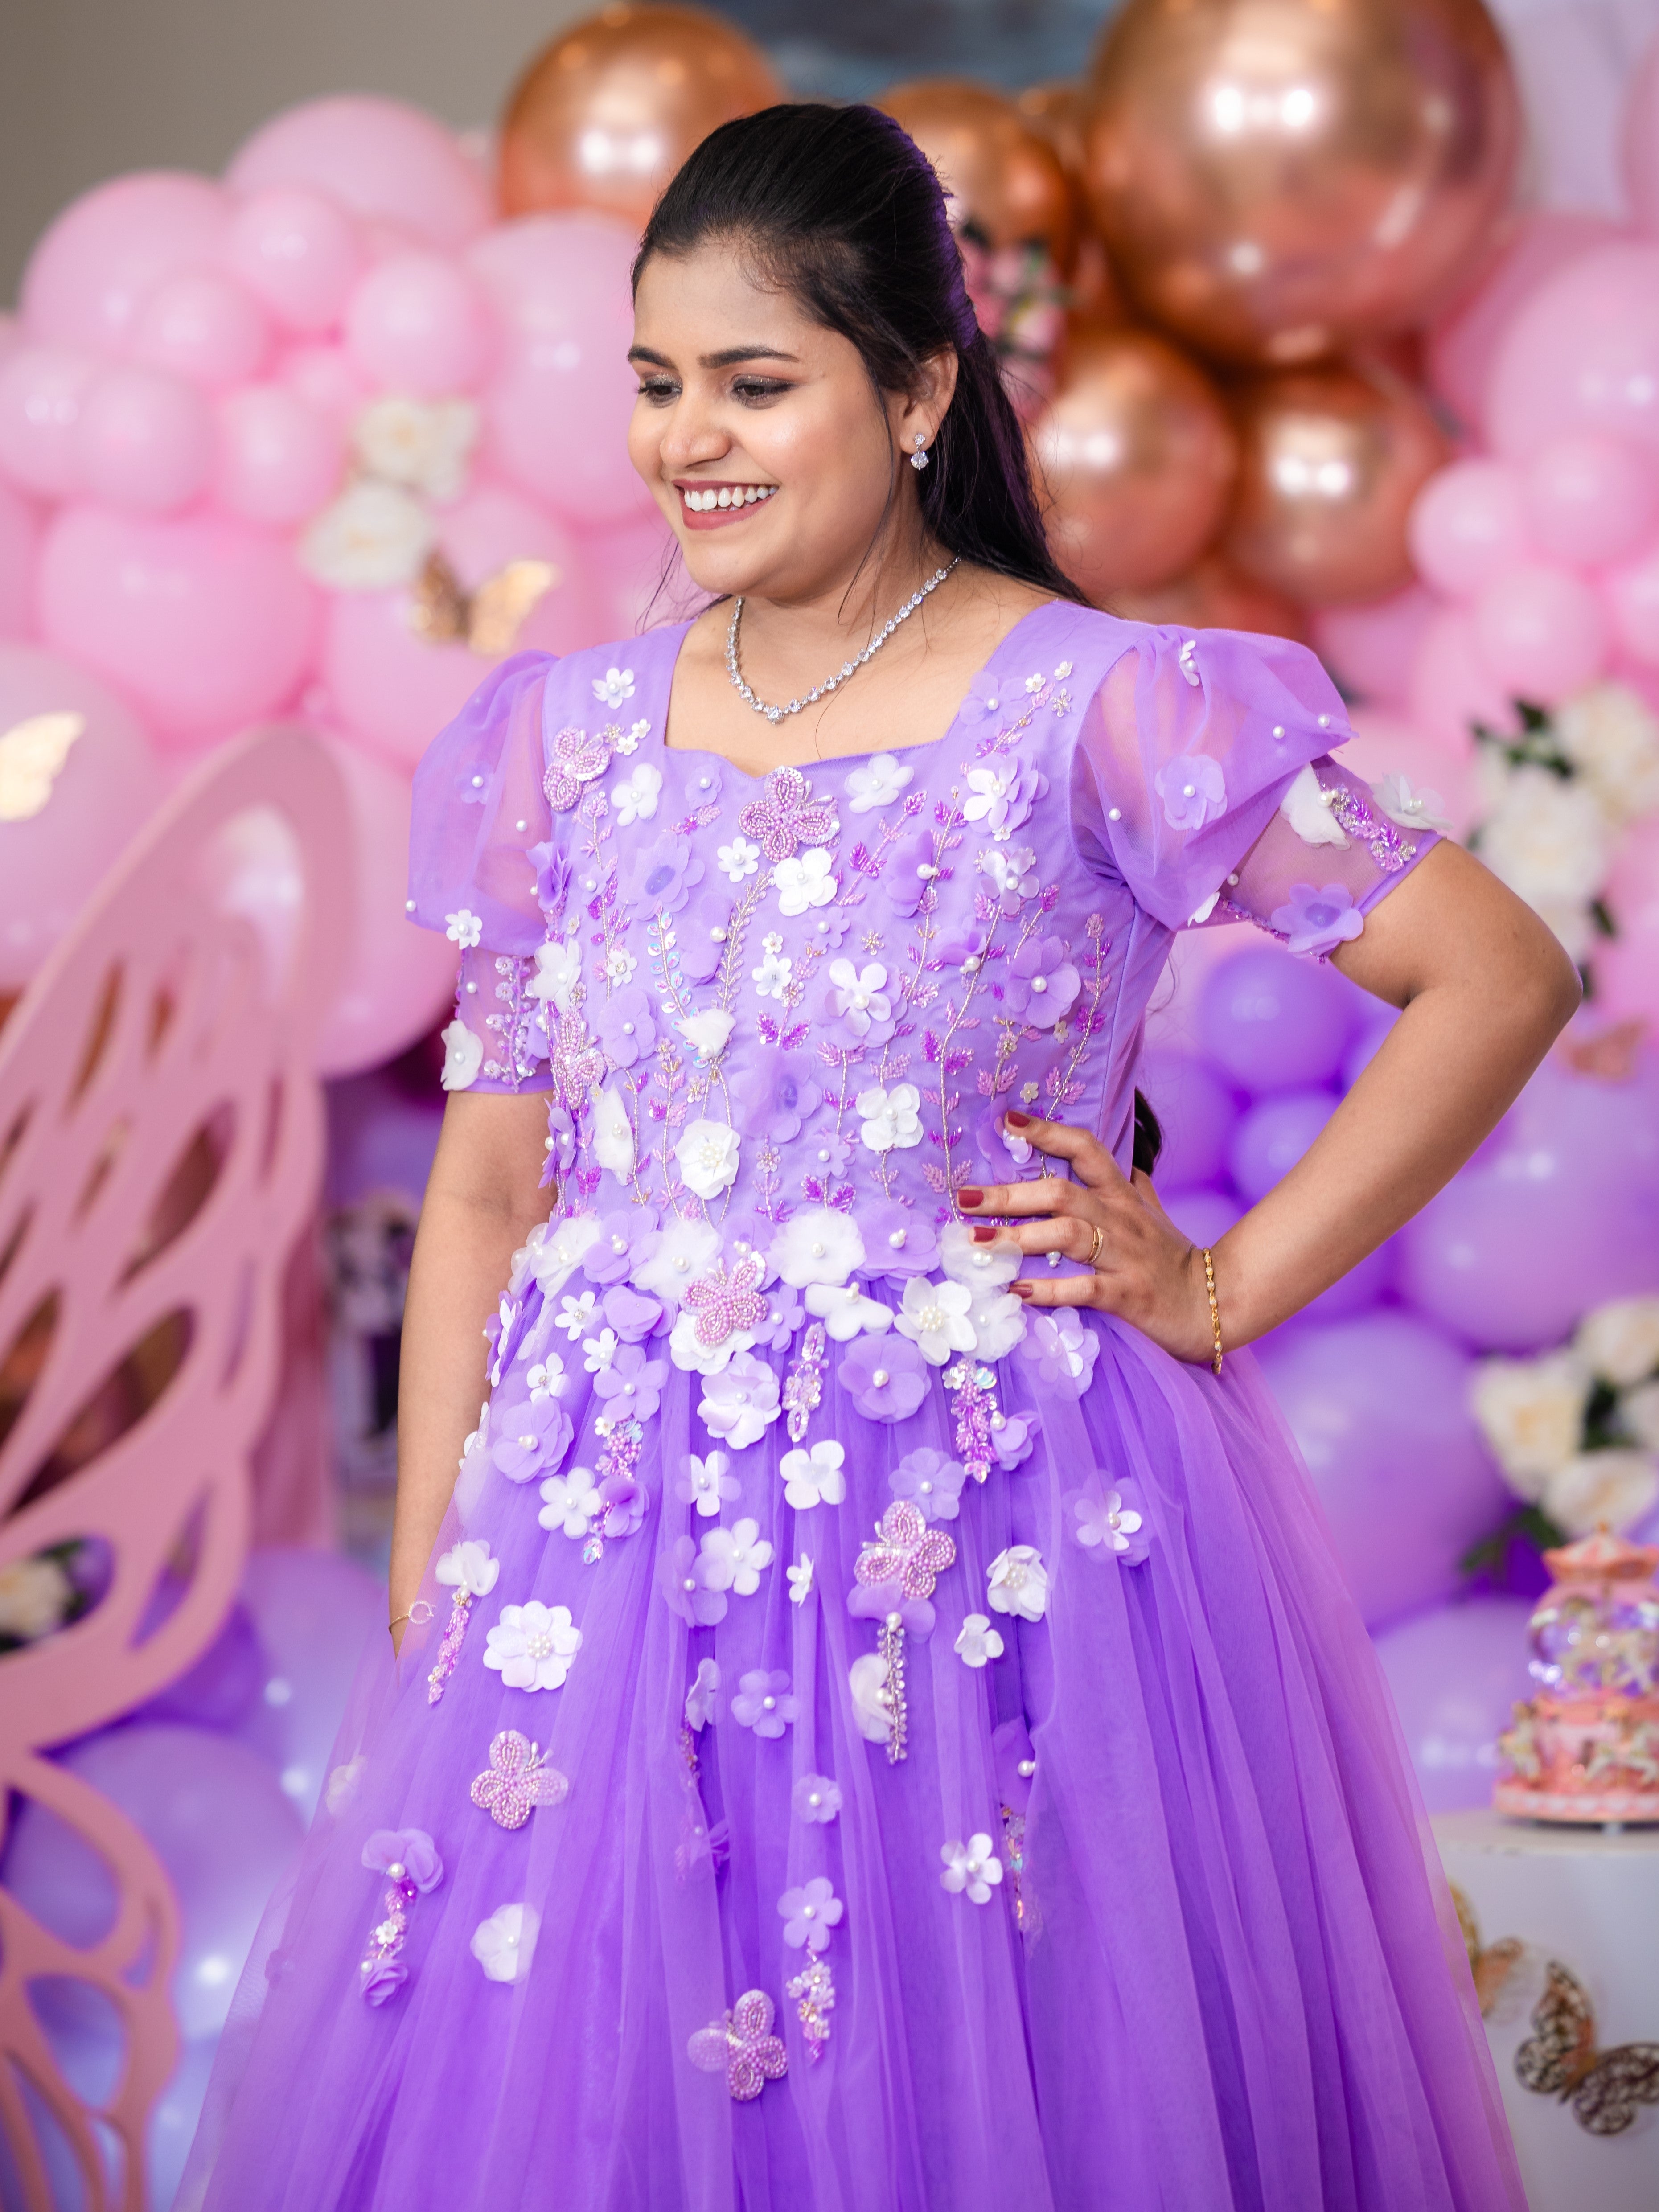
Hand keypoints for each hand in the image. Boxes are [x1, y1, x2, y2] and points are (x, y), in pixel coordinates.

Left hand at [957, 1111, 1216, 1365]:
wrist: (1213, 1304)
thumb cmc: (1172, 1258)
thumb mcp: (1152, 1212)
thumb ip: (1132, 1184)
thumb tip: (1121, 1158)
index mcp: (1122, 1195)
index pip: (1086, 1150)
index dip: (1048, 1133)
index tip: (1008, 1122)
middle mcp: (1121, 1219)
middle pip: (1062, 1194)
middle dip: (1009, 1195)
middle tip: (964, 1198)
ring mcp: (1125, 1256)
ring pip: (1068, 1235)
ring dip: (1019, 1237)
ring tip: (977, 1242)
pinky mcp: (1129, 1295)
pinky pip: (1085, 1289)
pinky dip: (1049, 1291)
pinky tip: (1017, 1291)